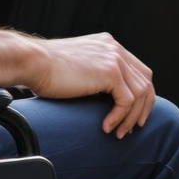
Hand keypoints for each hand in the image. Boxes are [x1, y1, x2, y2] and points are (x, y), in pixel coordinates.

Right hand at [31, 33, 155, 138]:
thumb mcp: (77, 66)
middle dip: (143, 107)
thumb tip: (102, 96)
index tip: (133, 115)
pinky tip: (106, 127)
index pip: (138, 70)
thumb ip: (94, 73)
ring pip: (139, 93)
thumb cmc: (44, 69)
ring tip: (118, 133)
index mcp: (108, 45)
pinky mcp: (110, 72)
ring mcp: (114, 58)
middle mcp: (114, 48)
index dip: (140, 95)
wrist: (32, 61)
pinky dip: (119, 118)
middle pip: (146, 80)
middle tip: (134, 127)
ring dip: (131, 117)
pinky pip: (126, 101)